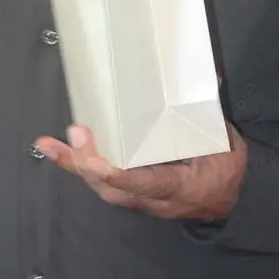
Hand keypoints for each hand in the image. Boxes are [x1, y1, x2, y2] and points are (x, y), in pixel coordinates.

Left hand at [37, 122, 248, 222]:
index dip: (121, 175)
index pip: (148, 183)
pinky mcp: (132, 194)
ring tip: (48, 145)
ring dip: (74, 166)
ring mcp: (142, 200)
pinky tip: (59, 151)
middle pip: (113, 189)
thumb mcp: (226, 142)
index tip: (98, 163)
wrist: (230, 201)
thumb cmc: (227, 170)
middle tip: (67, 138)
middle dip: (86, 166)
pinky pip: (103, 184)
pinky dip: (81, 167)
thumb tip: (209, 76)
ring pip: (102, 188)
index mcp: (182, 186)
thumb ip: (210, 112)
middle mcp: (156, 199)